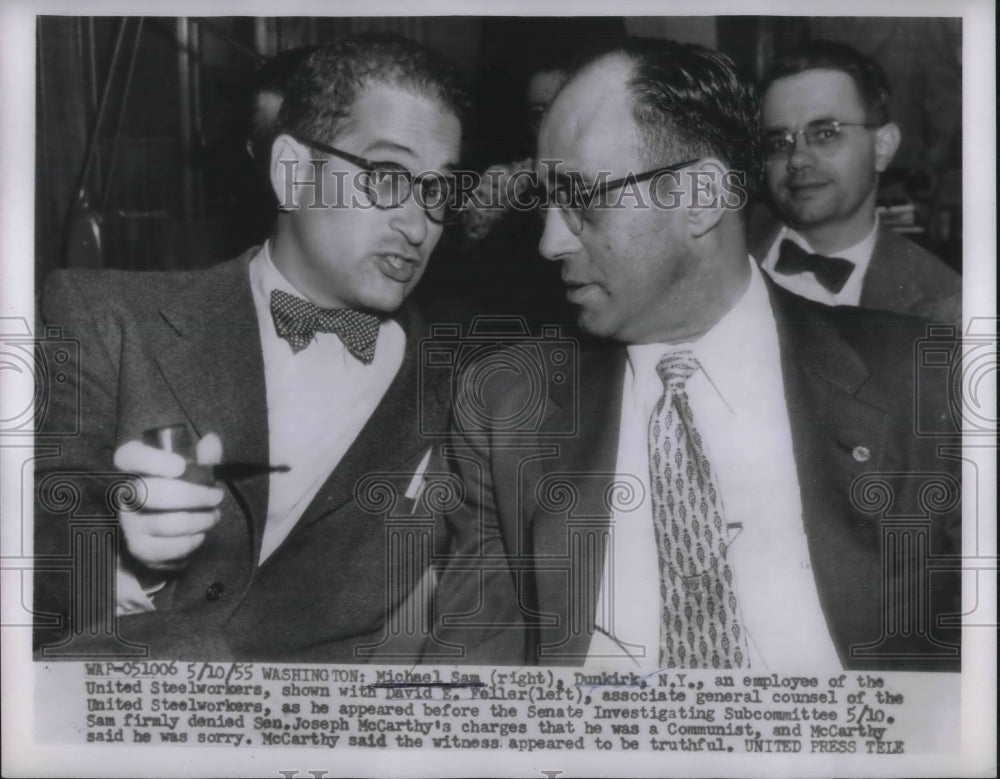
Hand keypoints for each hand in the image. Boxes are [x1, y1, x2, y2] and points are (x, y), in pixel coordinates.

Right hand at [114, 433, 223, 570]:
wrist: (163, 535)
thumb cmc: (180, 493)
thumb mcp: (193, 473)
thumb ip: (203, 458)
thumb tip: (211, 440)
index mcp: (135, 468)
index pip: (129, 456)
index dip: (152, 460)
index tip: (181, 466)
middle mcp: (124, 494)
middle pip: (150, 492)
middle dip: (193, 496)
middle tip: (216, 496)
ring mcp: (129, 523)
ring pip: (168, 523)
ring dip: (201, 520)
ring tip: (214, 516)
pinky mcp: (139, 548)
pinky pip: (170, 547)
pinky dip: (193, 541)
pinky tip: (200, 534)